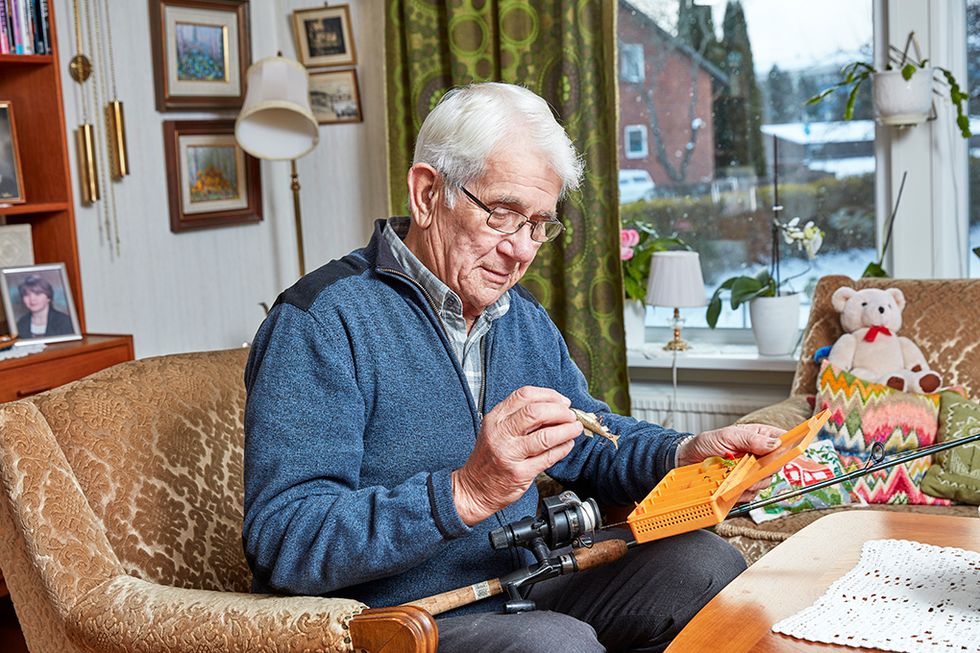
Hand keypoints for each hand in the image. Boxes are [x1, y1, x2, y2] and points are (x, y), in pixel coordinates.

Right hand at [452, 386, 582, 525]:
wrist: (474, 489)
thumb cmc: (489, 458)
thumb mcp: (496, 430)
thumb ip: (520, 418)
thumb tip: (554, 409)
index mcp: (495, 418)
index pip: (524, 396)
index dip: (549, 395)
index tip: (562, 401)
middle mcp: (500, 433)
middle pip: (535, 412)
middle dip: (560, 411)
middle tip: (571, 415)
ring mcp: (509, 454)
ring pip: (545, 436)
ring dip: (566, 430)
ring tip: (575, 429)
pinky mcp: (519, 473)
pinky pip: (548, 458)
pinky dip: (562, 449)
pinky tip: (567, 445)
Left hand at [677, 423, 785, 501]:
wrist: (686, 459)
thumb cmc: (706, 443)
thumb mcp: (727, 436)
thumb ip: (750, 439)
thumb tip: (775, 443)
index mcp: (757, 437)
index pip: (783, 440)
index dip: (792, 446)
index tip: (796, 452)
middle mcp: (758, 455)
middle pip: (777, 465)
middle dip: (767, 468)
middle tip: (754, 467)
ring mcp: (750, 472)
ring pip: (765, 481)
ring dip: (753, 482)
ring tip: (737, 476)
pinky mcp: (742, 486)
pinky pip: (751, 494)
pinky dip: (743, 492)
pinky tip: (732, 486)